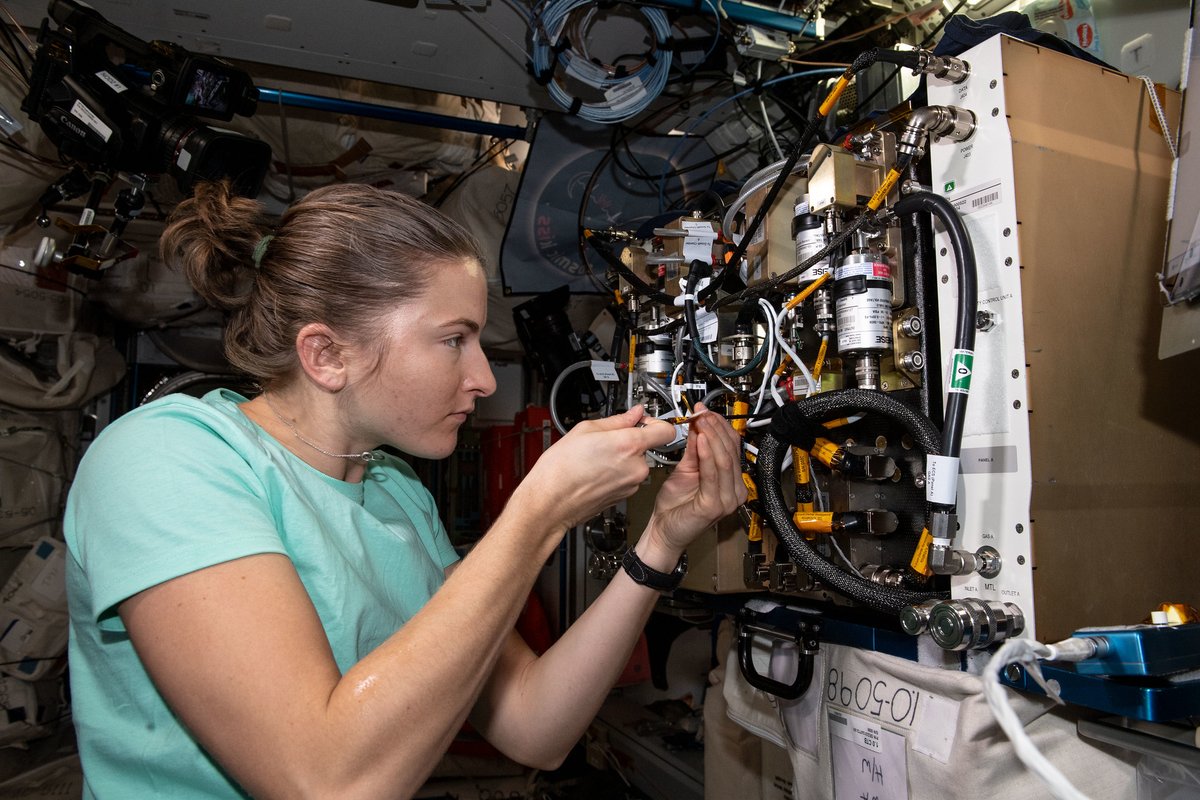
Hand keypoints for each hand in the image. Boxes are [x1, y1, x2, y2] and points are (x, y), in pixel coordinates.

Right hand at [515, 406, 675, 532]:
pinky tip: (596, 471)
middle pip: (647, 446)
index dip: (656, 422)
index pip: (666, 430)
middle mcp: (636, 467)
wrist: (550, 502)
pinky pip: (628, 477)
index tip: (645, 421)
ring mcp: (632, 484)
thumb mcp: (585, 430)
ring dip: (621, 458)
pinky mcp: (625, 496)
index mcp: (629, 445)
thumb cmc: (561, 470)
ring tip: (596, 458)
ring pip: (636, 462)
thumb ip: (617, 420)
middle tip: (606, 440)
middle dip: (630, 441)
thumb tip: (634, 414)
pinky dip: (616, 472)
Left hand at [643, 403, 746, 555]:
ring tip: (701, 422)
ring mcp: (727, 499)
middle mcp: (735, 490)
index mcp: (731, 481)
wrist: (664, 531)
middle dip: (715, 428)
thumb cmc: (675, 507)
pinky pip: (713, 475)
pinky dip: (707, 455)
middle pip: (730, 451)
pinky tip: (702, 441)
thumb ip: (694, 450)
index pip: (733, 446)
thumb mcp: (685, 470)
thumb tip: (698, 426)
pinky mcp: (714, 505)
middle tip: (702, 413)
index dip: (720, 426)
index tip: (705, 411)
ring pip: (724, 460)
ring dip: (712, 437)